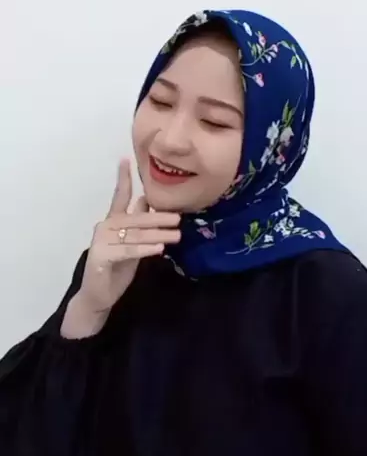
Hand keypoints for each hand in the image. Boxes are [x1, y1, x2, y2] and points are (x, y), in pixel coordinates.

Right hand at [62, 159, 180, 334]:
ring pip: (135, 234)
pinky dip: (145, 248)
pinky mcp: (101, 256)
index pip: (120, 196)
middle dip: (159, 217)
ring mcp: (101, 241)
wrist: (98, 296)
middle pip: (136, 218)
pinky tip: (159, 248)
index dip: (123, 178)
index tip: (125, 159)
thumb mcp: (131, 242)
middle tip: (179, 218)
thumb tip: (147, 201)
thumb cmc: (117, 268)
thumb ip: (137, 224)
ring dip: (158, 234)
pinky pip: (128, 250)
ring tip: (177, 235)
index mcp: (112, 221)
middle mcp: (105, 226)